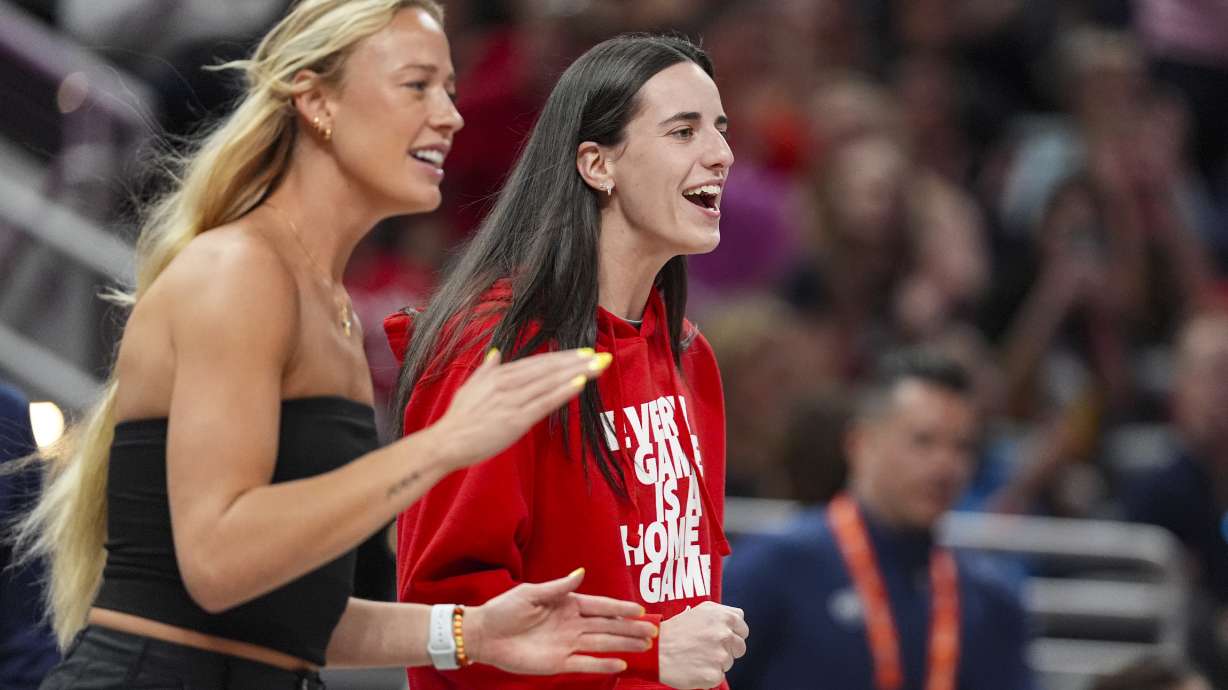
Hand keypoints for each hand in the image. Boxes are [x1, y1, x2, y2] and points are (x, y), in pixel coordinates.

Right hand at [428, 348, 609, 469]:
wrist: (445, 442)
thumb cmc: (458, 419)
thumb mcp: (471, 387)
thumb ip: (486, 369)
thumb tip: (496, 354)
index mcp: (499, 375)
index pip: (537, 362)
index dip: (561, 357)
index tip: (582, 352)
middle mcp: (507, 383)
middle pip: (548, 368)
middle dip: (576, 361)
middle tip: (600, 355)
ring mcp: (512, 400)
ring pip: (550, 382)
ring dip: (576, 372)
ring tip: (597, 366)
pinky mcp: (515, 419)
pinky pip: (544, 402)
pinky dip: (563, 391)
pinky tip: (580, 383)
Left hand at [466, 569, 656, 674]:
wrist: (485, 635)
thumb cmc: (505, 609)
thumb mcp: (531, 593)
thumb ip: (558, 587)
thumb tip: (582, 573)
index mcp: (567, 604)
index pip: (601, 606)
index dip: (621, 609)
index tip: (641, 610)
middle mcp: (572, 624)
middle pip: (608, 626)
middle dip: (630, 628)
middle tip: (653, 631)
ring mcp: (567, 644)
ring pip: (603, 644)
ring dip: (624, 645)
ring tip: (645, 646)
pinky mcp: (559, 662)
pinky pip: (586, 663)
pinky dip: (604, 664)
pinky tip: (621, 664)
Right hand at [658, 601, 748, 688]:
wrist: (656, 651)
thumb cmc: (674, 631)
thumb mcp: (700, 611)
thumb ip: (721, 615)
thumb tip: (734, 623)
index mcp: (723, 616)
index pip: (742, 626)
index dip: (733, 632)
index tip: (722, 636)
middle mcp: (724, 634)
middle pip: (740, 646)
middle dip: (728, 649)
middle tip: (707, 648)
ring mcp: (721, 655)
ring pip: (729, 662)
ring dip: (717, 662)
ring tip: (698, 656)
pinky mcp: (714, 674)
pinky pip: (719, 676)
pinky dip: (709, 674)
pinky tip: (695, 666)